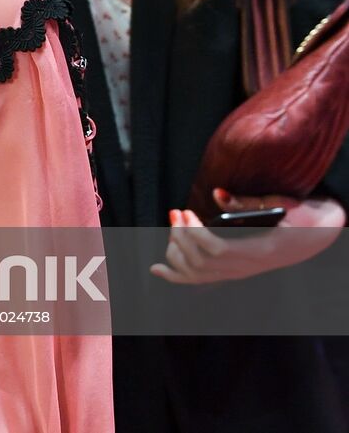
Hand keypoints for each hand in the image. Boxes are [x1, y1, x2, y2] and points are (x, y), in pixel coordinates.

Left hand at [151, 188, 344, 284]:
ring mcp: (239, 272)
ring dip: (175, 249)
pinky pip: (199, 280)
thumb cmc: (300, 216)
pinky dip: (175, 275)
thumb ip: (247, 203)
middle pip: (200, 261)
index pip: (217, 250)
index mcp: (261, 250)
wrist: (316, 235)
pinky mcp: (232, 272)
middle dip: (180, 236)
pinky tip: (157, 269)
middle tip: (176, 213)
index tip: (186, 211)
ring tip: (174, 226)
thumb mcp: (280, 204)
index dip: (194, 232)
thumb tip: (217, 194)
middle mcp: (248, 267)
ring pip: (196, 273)